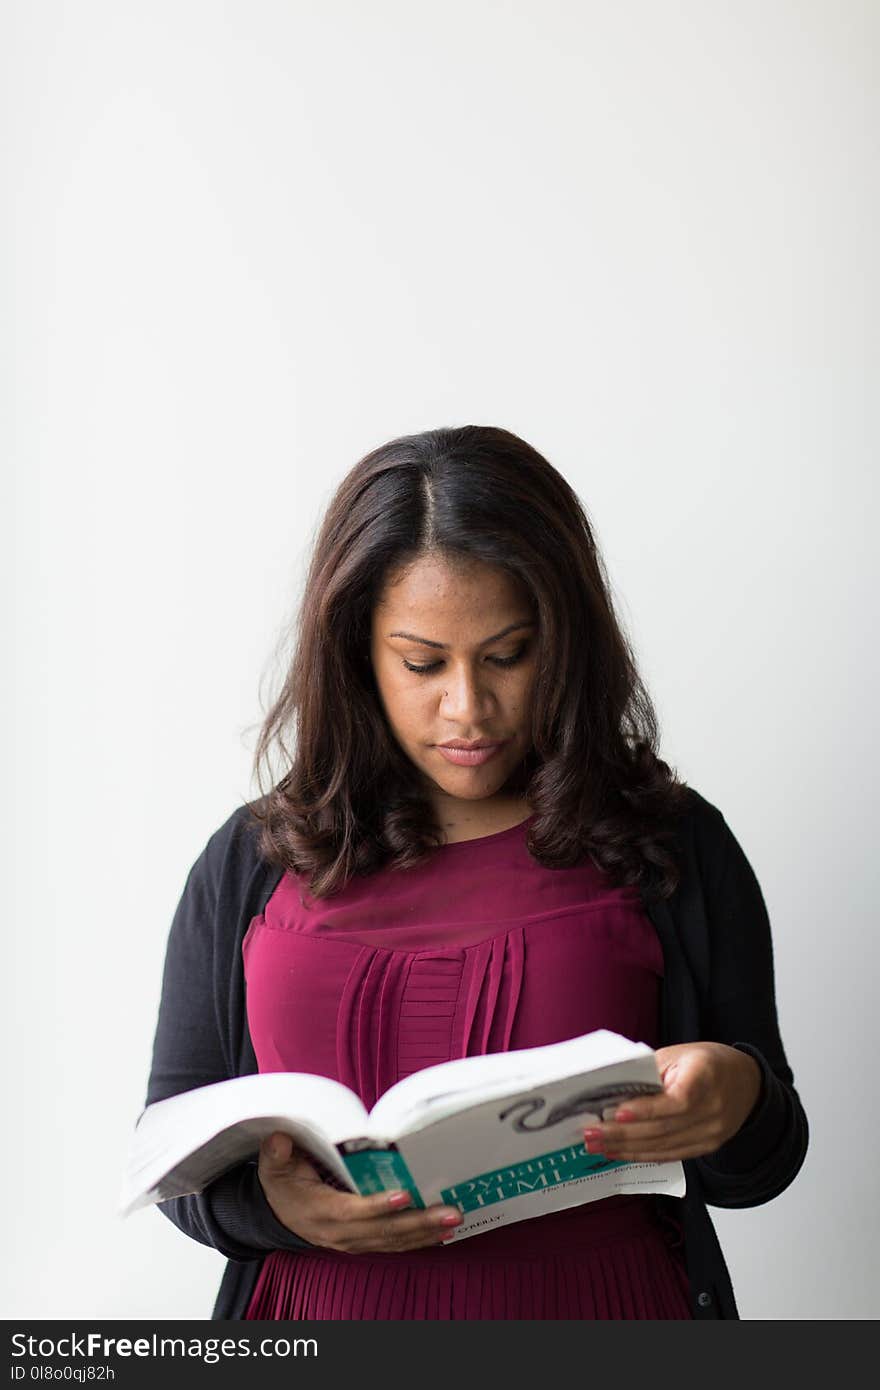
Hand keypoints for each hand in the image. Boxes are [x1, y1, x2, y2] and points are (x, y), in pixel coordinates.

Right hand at [257, 1132, 462, 1251]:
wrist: (279, 1214)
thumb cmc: (283, 1183)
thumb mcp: (274, 1167)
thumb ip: (276, 1154)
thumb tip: (281, 1140)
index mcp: (319, 1211)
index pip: (351, 1212)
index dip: (377, 1206)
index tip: (404, 1194)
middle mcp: (339, 1232)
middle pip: (382, 1230)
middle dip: (417, 1223)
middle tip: (449, 1212)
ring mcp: (353, 1241)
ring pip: (392, 1241)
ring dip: (425, 1233)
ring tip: (453, 1219)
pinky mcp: (363, 1242)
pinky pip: (393, 1244)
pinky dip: (418, 1240)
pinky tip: (442, 1233)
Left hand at [583, 1043, 763, 1162]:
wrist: (747, 1083)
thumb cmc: (706, 1062)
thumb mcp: (679, 1054)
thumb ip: (649, 1072)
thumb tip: (612, 1090)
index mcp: (706, 1078)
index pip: (676, 1101)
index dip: (646, 1110)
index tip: (616, 1113)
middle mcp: (712, 1111)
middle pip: (663, 1129)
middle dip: (622, 1134)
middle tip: (591, 1133)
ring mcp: (711, 1134)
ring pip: (663, 1147)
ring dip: (625, 1149)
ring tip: (596, 1145)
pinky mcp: (705, 1147)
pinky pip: (670, 1155)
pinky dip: (641, 1155)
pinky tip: (619, 1152)